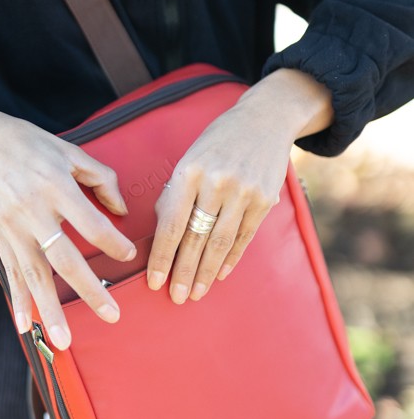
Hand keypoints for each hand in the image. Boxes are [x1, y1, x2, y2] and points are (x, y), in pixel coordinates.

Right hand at [0, 98, 136, 348]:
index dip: (113, 243)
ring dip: (51, 310)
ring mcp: (12, 228)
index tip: (128, 256)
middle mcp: (33, 211)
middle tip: (112, 315)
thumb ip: (100, 177)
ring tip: (64, 341)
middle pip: (66, 259)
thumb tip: (121, 210)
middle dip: (90, 290)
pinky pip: (11, 273)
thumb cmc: (26, 143)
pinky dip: (19, 300)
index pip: (92, 224)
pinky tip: (25, 326)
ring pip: (36, 276)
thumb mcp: (68, 150)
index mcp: (56, 186)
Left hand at [147, 69, 333, 302]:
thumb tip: (162, 237)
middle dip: (183, 272)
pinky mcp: (265, 199)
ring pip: (220, 243)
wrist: (264, 120)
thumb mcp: (188, 159)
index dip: (162, 256)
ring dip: (207, 272)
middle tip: (176, 297)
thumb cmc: (217, 143)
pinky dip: (231, 258)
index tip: (154, 280)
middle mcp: (217, 182)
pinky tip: (220, 274)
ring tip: (196, 292)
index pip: (170, 224)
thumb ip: (175, 195)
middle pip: (196, 239)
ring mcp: (244, 192)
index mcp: (190, 171)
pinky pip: (244, 237)